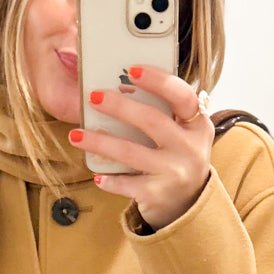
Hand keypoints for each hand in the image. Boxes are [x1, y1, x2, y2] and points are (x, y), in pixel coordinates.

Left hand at [68, 64, 212, 229]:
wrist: (188, 203)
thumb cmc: (176, 158)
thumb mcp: (181, 133)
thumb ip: (163, 111)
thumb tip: (120, 85)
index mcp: (197, 125)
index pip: (181, 95)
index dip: (158, 81)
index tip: (132, 69)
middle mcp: (189, 148)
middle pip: (152, 120)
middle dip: (119, 106)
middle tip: (93, 97)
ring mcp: (174, 173)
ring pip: (131, 152)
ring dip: (100, 142)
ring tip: (76, 135)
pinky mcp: (158, 195)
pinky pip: (127, 185)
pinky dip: (110, 180)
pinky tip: (96, 175)